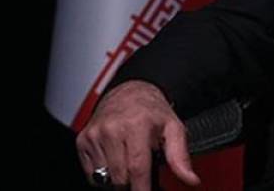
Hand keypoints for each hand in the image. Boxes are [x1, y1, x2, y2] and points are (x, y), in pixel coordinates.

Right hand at [76, 80, 201, 189]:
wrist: (128, 92)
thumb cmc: (151, 111)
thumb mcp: (173, 128)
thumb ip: (180, 156)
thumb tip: (190, 179)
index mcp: (135, 125)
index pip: (137, 168)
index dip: (142, 188)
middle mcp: (111, 129)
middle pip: (120, 177)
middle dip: (133, 184)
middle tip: (143, 177)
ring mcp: (94, 135)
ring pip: (104, 178)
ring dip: (118, 179)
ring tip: (129, 164)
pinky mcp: (82, 141)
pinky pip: (92, 174)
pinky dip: (104, 175)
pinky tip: (116, 161)